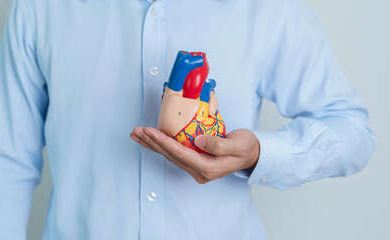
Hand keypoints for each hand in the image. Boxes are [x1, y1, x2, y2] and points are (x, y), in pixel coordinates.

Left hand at [130, 127, 259, 183]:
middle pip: (170, 155)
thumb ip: (219, 144)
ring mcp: (196, 168)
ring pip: (169, 155)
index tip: (150, 131)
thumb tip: (198, 141)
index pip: (181, 153)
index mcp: (209, 168)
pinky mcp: (194, 162)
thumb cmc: (247, 148)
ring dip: (152, 144)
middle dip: (152, 142)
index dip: (163, 141)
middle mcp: (199, 171)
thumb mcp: (238, 144)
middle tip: (137, 131)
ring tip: (137, 134)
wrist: (252, 154)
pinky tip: (150, 139)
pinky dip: (161, 144)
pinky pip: (174, 153)